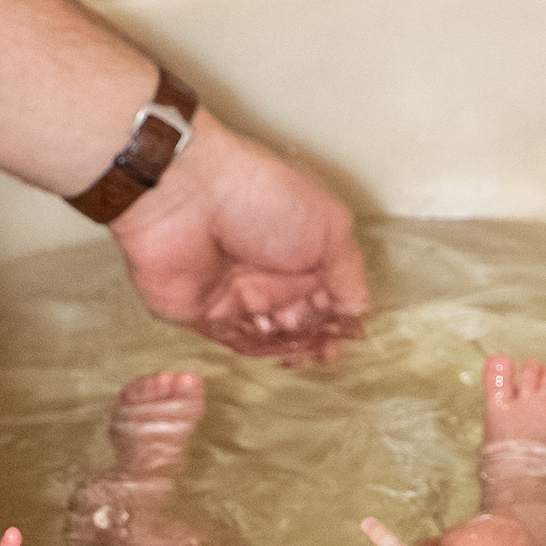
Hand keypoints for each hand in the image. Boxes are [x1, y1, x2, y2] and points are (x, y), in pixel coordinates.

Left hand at [109, 111, 367, 363]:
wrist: (189, 195)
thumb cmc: (261, 196)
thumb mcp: (330, 228)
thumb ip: (348, 275)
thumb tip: (356, 314)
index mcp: (303, 251)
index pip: (330, 299)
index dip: (339, 321)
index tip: (344, 334)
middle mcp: (272, 275)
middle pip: (302, 323)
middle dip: (316, 337)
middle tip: (319, 340)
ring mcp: (238, 295)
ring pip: (272, 338)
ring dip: (289, 346)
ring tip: (297, 341)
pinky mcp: (205, 313)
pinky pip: (235, 343)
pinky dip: (257, 350)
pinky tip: (272, 345)